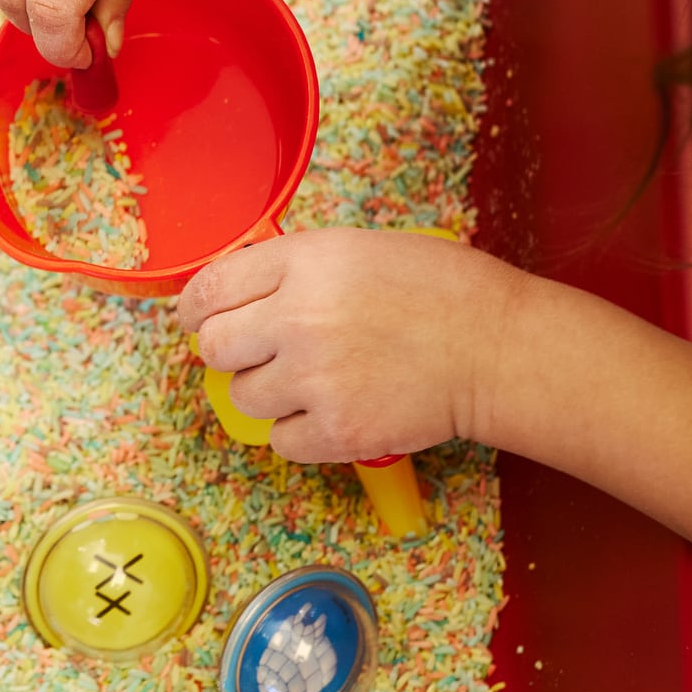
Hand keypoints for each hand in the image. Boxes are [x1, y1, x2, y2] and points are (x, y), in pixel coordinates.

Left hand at [177, 228, 517, 463]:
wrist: (496, 347)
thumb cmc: (440, 290)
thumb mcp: (358, 249)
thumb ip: (294, 268)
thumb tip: (240, 291)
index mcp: (302, 263)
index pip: (210, 288)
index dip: (195, 308)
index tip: (197, 318)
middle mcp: (298, 319)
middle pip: (214, 348)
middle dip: (231, 351)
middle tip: (259, 352)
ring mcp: (315, 379)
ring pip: (244, 398)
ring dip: (268, 393)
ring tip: (314, 380)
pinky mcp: (337, 431)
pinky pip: (282, 441)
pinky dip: (300, 432)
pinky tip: (334, 410)